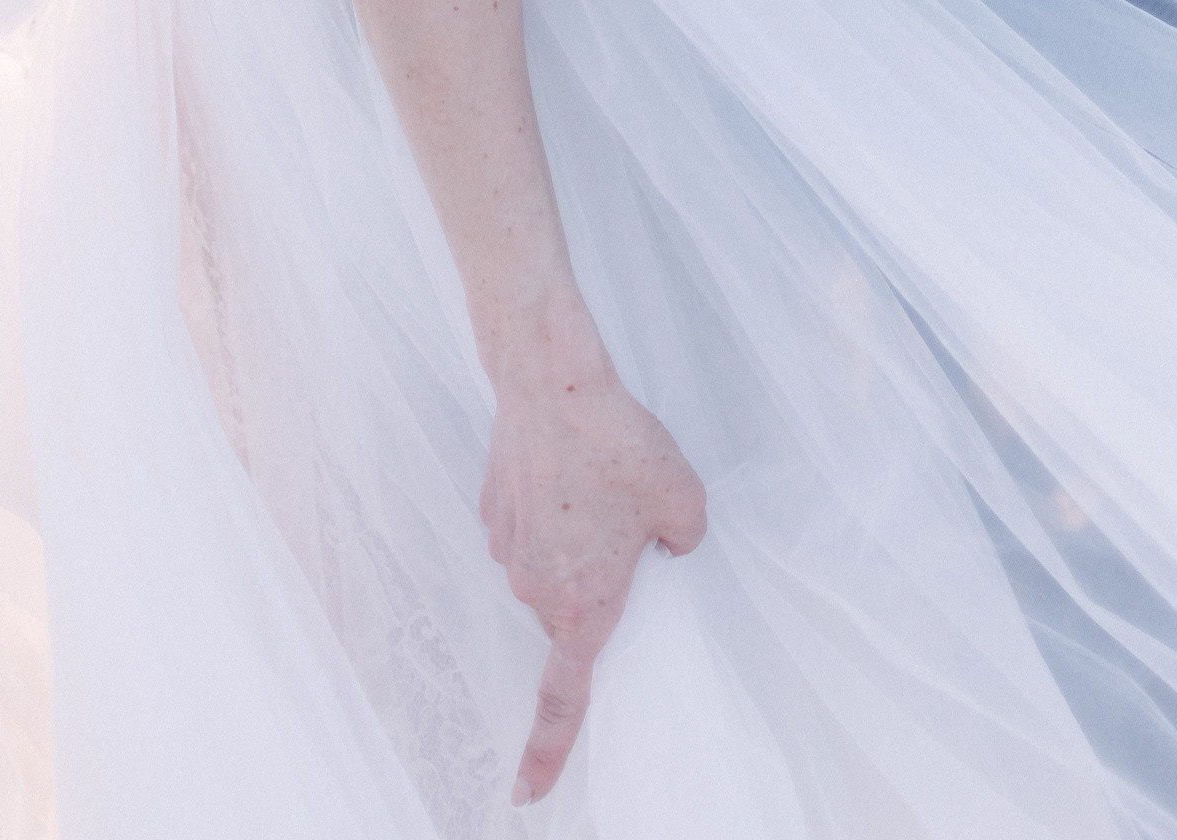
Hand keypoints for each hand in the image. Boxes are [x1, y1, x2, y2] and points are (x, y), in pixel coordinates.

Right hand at [482, 322, 707, 805]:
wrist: (552, 382)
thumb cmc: (618, 446)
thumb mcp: (684, 502)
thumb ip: (684, 545)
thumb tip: (668, 550)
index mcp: (583, 605)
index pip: (563, 699)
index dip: (546, 753)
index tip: (526, 794)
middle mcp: (536, 589)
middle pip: (568, 617)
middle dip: (596, 591)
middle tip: (629, 533)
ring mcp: (507, 550)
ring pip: (547, 569)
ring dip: (573, 544)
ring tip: (600, 485)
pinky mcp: (492, 511)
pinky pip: (526, 530)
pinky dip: (548, 512)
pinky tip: (569, 470)